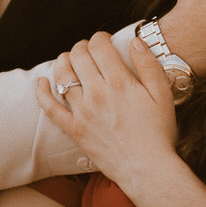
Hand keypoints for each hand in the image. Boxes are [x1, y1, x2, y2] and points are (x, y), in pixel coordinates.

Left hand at [37, 31, 177, 186]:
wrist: (147, 169)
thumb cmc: (159, 133)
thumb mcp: (163, 95)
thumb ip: (148, 65)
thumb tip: (135, 41)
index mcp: (120, 82)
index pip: (99, 46)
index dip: (100, 38)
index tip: (104, 41)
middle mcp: (97, 93)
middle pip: (78, 56)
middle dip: (82, 47)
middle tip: (88, 50)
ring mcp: (82, 112)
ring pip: (62, 76)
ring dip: (64, 61)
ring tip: (69, 60)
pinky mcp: (74, 130)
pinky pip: (51, 108)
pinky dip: (43, 92)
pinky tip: (42, 82)